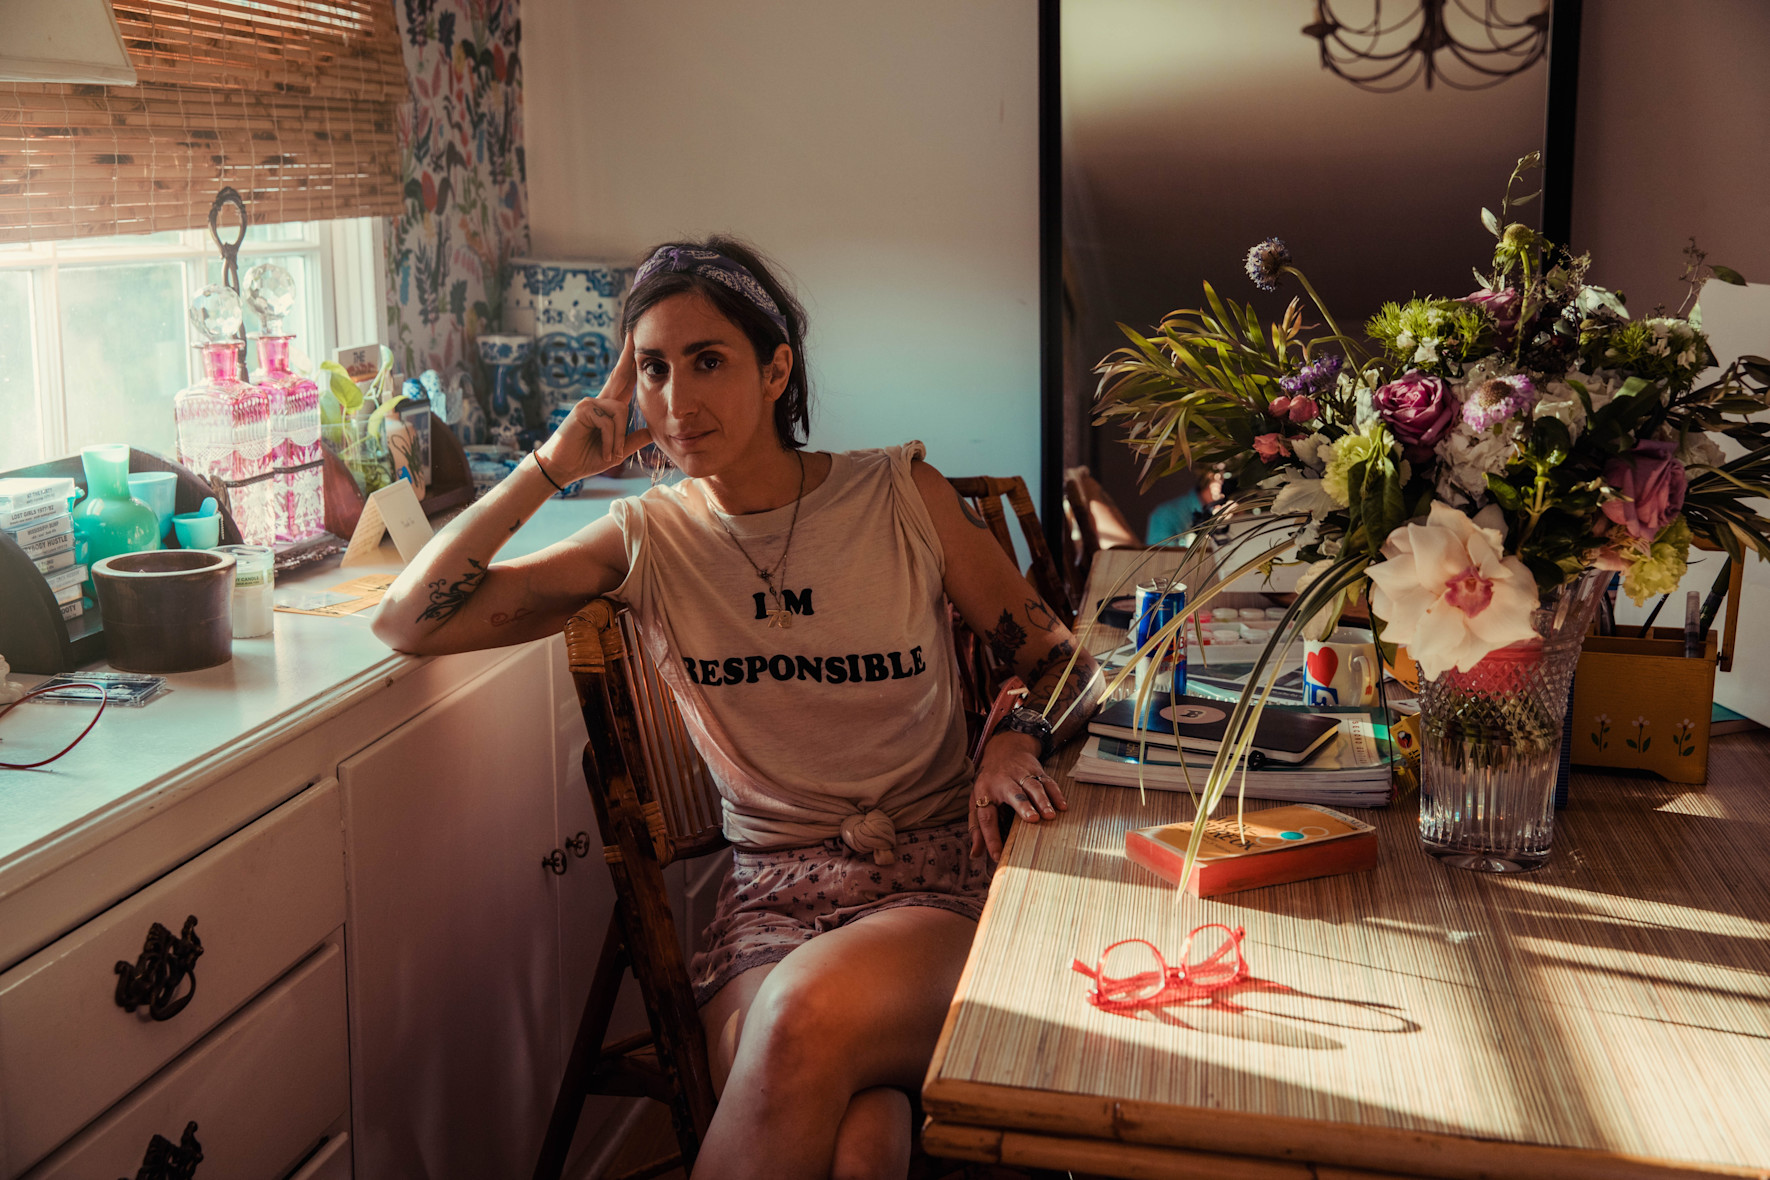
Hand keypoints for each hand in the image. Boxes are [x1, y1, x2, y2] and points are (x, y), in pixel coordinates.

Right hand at [536, 333, 651, 480]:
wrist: (562, 468)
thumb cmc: (587, 458)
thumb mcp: (617, 450)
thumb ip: (634, 440)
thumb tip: (652, 431)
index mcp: (609, 409)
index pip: (624, 383)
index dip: (632, 365)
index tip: (637, 345)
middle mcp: (600, 401)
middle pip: (620, 375)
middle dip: (629, 354)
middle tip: (636, 330)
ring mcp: (590, 402)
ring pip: (620, 412)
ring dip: (619, 439)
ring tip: (610, 454)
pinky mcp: (583, 409)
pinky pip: (609, 422)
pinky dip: (611, 441)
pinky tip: (605, 452)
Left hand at [968, 731, 1066, 861]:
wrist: (1005, 748)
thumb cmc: (990, 781)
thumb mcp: (977, 800)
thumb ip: (976, 827)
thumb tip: (975, 854)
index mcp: (985, 792)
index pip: (986, 817)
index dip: (990, 837)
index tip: (997, 856)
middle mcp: (1003, 781)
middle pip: (1013, 793)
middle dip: (1023, 806)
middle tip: (1032, 819)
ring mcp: (1021, 774)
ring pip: (1033, 786)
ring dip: (1042, 800)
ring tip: (1050, 815)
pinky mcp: (1036, 770)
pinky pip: (1047, 781)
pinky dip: (1056, 793)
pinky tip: (1062, 806)